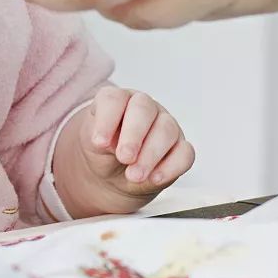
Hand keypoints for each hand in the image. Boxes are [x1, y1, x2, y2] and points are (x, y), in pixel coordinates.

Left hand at [55, 86, 195, 217]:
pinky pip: (185, 153)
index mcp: (118, 100)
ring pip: (166, 130)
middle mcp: (144, 107)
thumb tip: (109, 144)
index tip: (99, 143)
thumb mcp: (93, 143)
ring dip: (150, 155)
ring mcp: (166, 125)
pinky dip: (171, 167)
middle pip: (143, 109)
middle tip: (124, 158)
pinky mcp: (180, 148)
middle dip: (133, 135)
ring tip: (134, 176)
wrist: (112, 172)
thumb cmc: (103, 150)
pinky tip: (155, 179)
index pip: (114, 99)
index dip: (106, 119)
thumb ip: (99, 140)